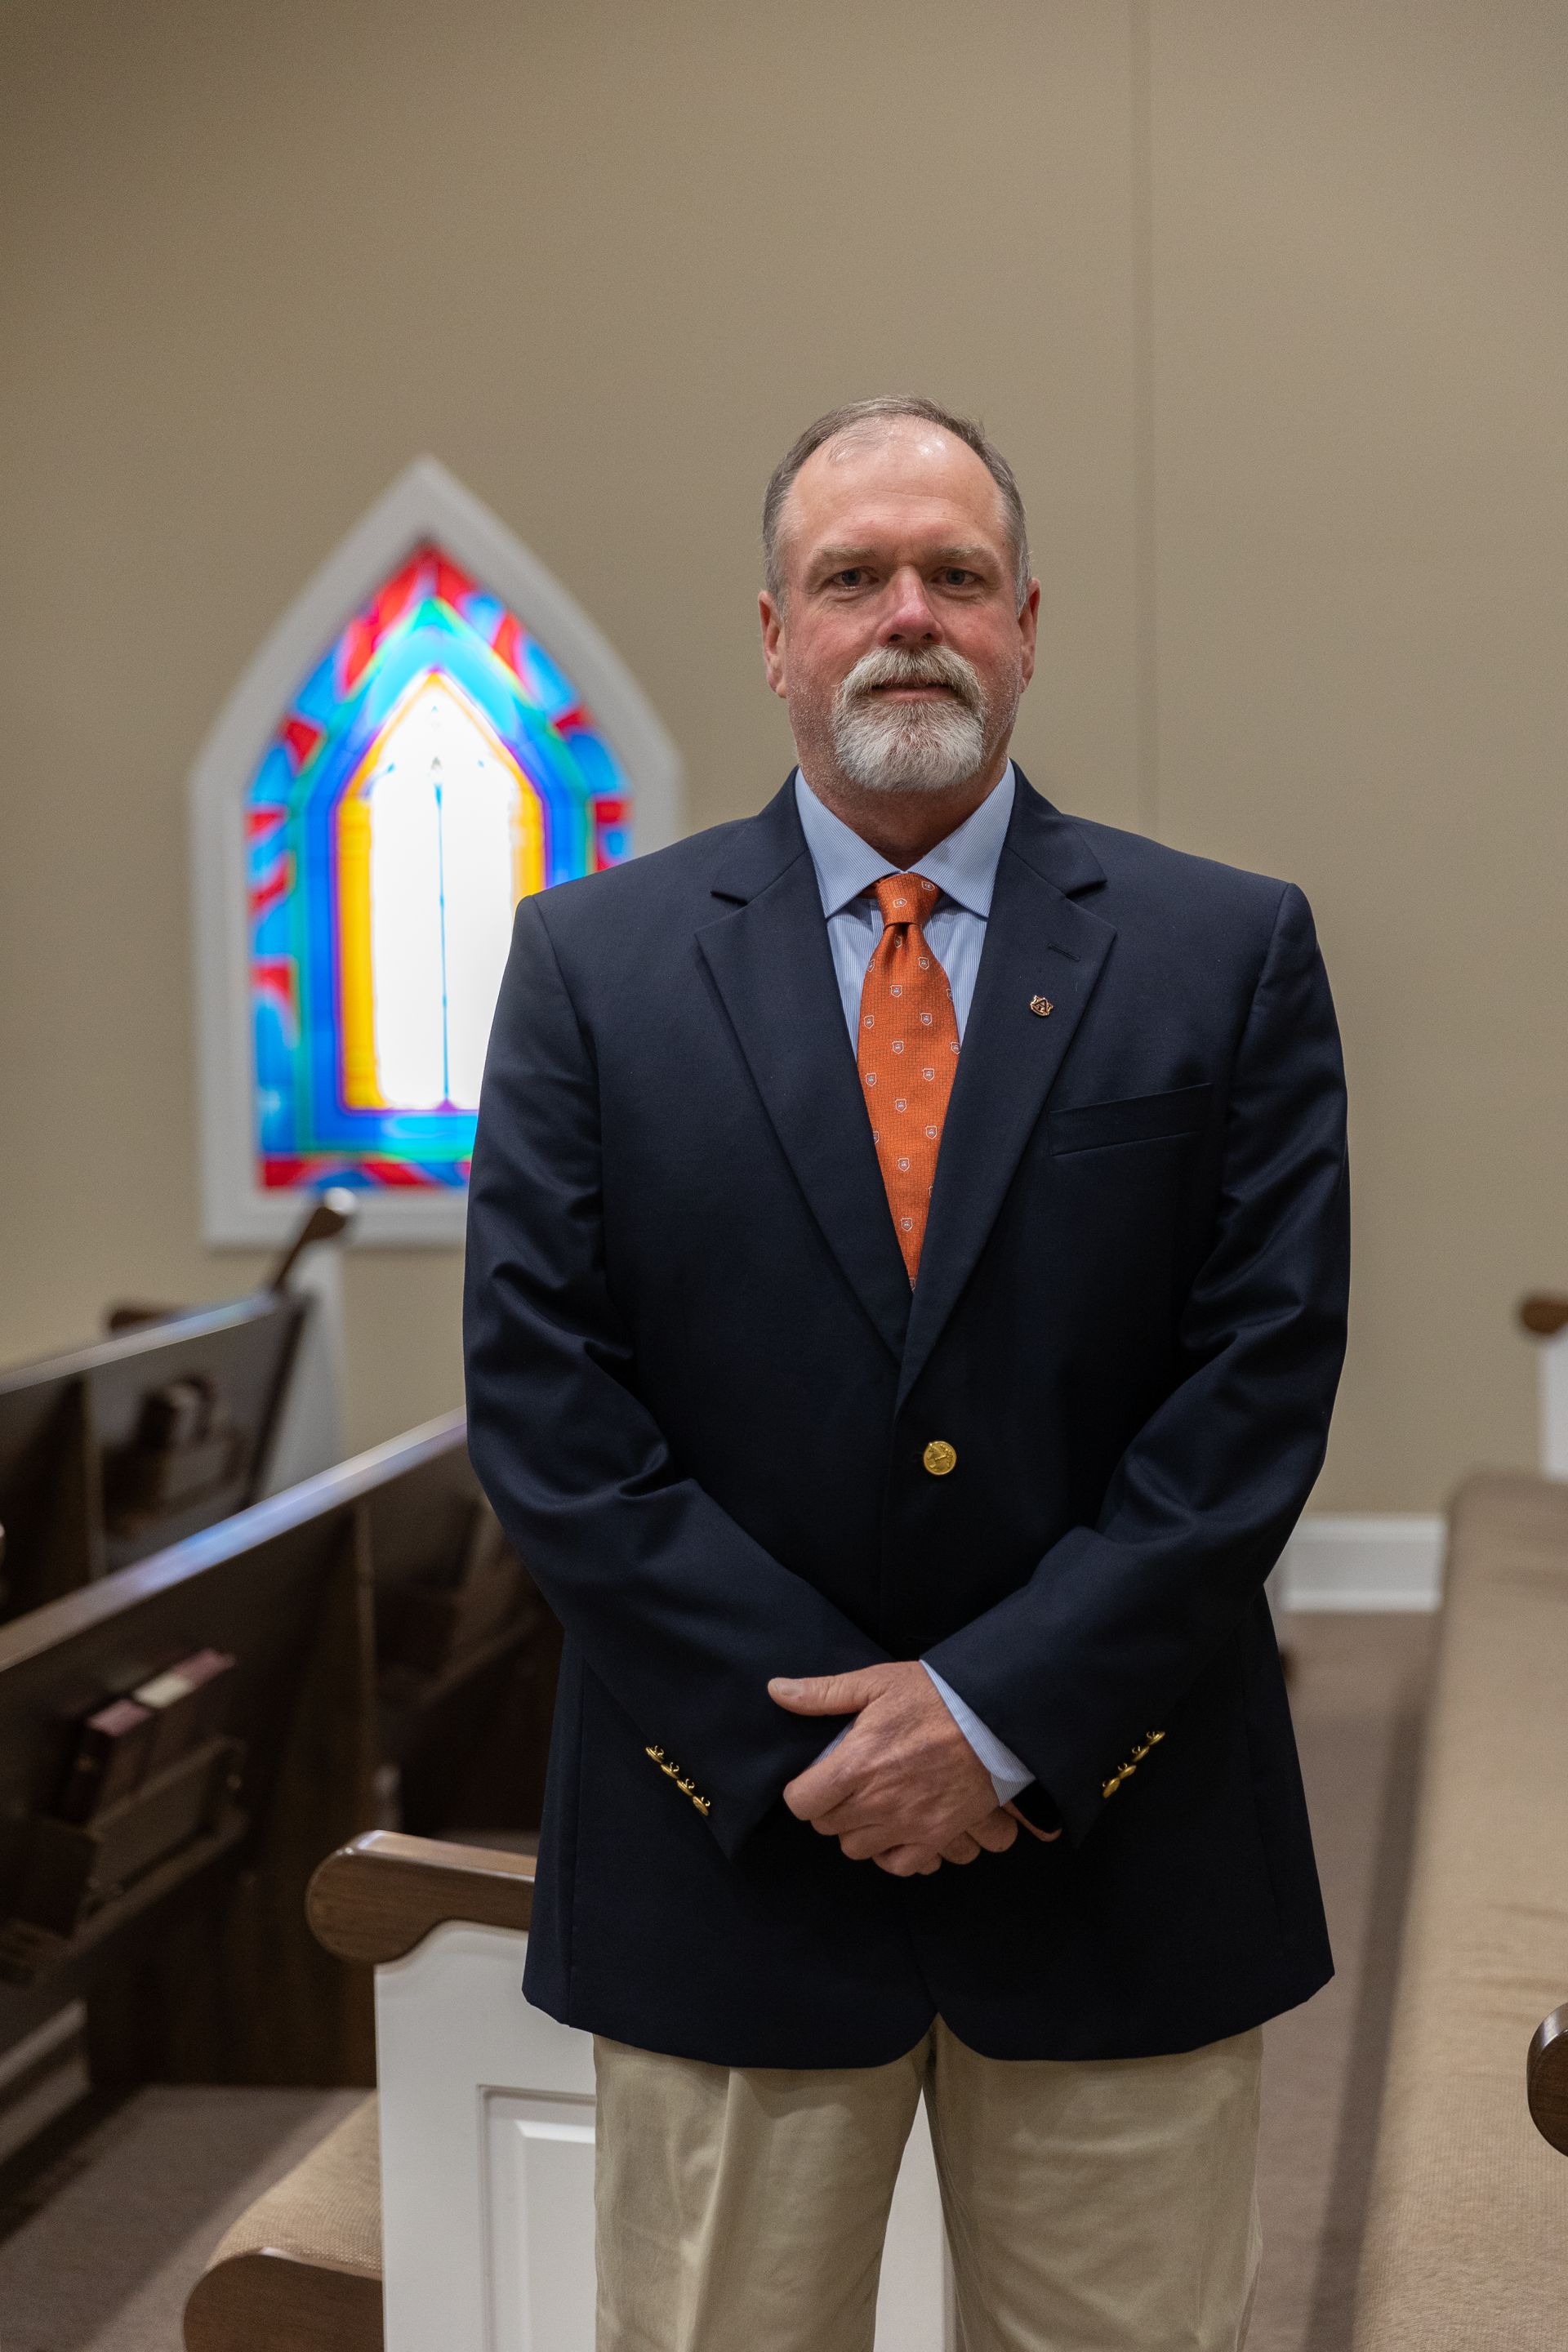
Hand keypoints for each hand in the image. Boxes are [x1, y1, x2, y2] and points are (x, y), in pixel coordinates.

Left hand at [769, 1661, 1016, 1873]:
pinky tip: (894, 1828)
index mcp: (856, 1764)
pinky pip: (897, 1865)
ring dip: (857, 1830)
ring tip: (871, 1803)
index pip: (802, 1803)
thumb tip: (777, 1691)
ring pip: (857, 1849)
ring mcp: (907, 1824)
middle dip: (829, 1807)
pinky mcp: (935, 1837)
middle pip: (827, 1827)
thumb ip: (823, 1694)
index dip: (803, 1792)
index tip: (816, 1779)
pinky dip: (890, 1853)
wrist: (994, 1718)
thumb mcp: (876, 1683)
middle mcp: (877, 1801)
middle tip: (847, 1784)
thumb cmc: (934, 1697)